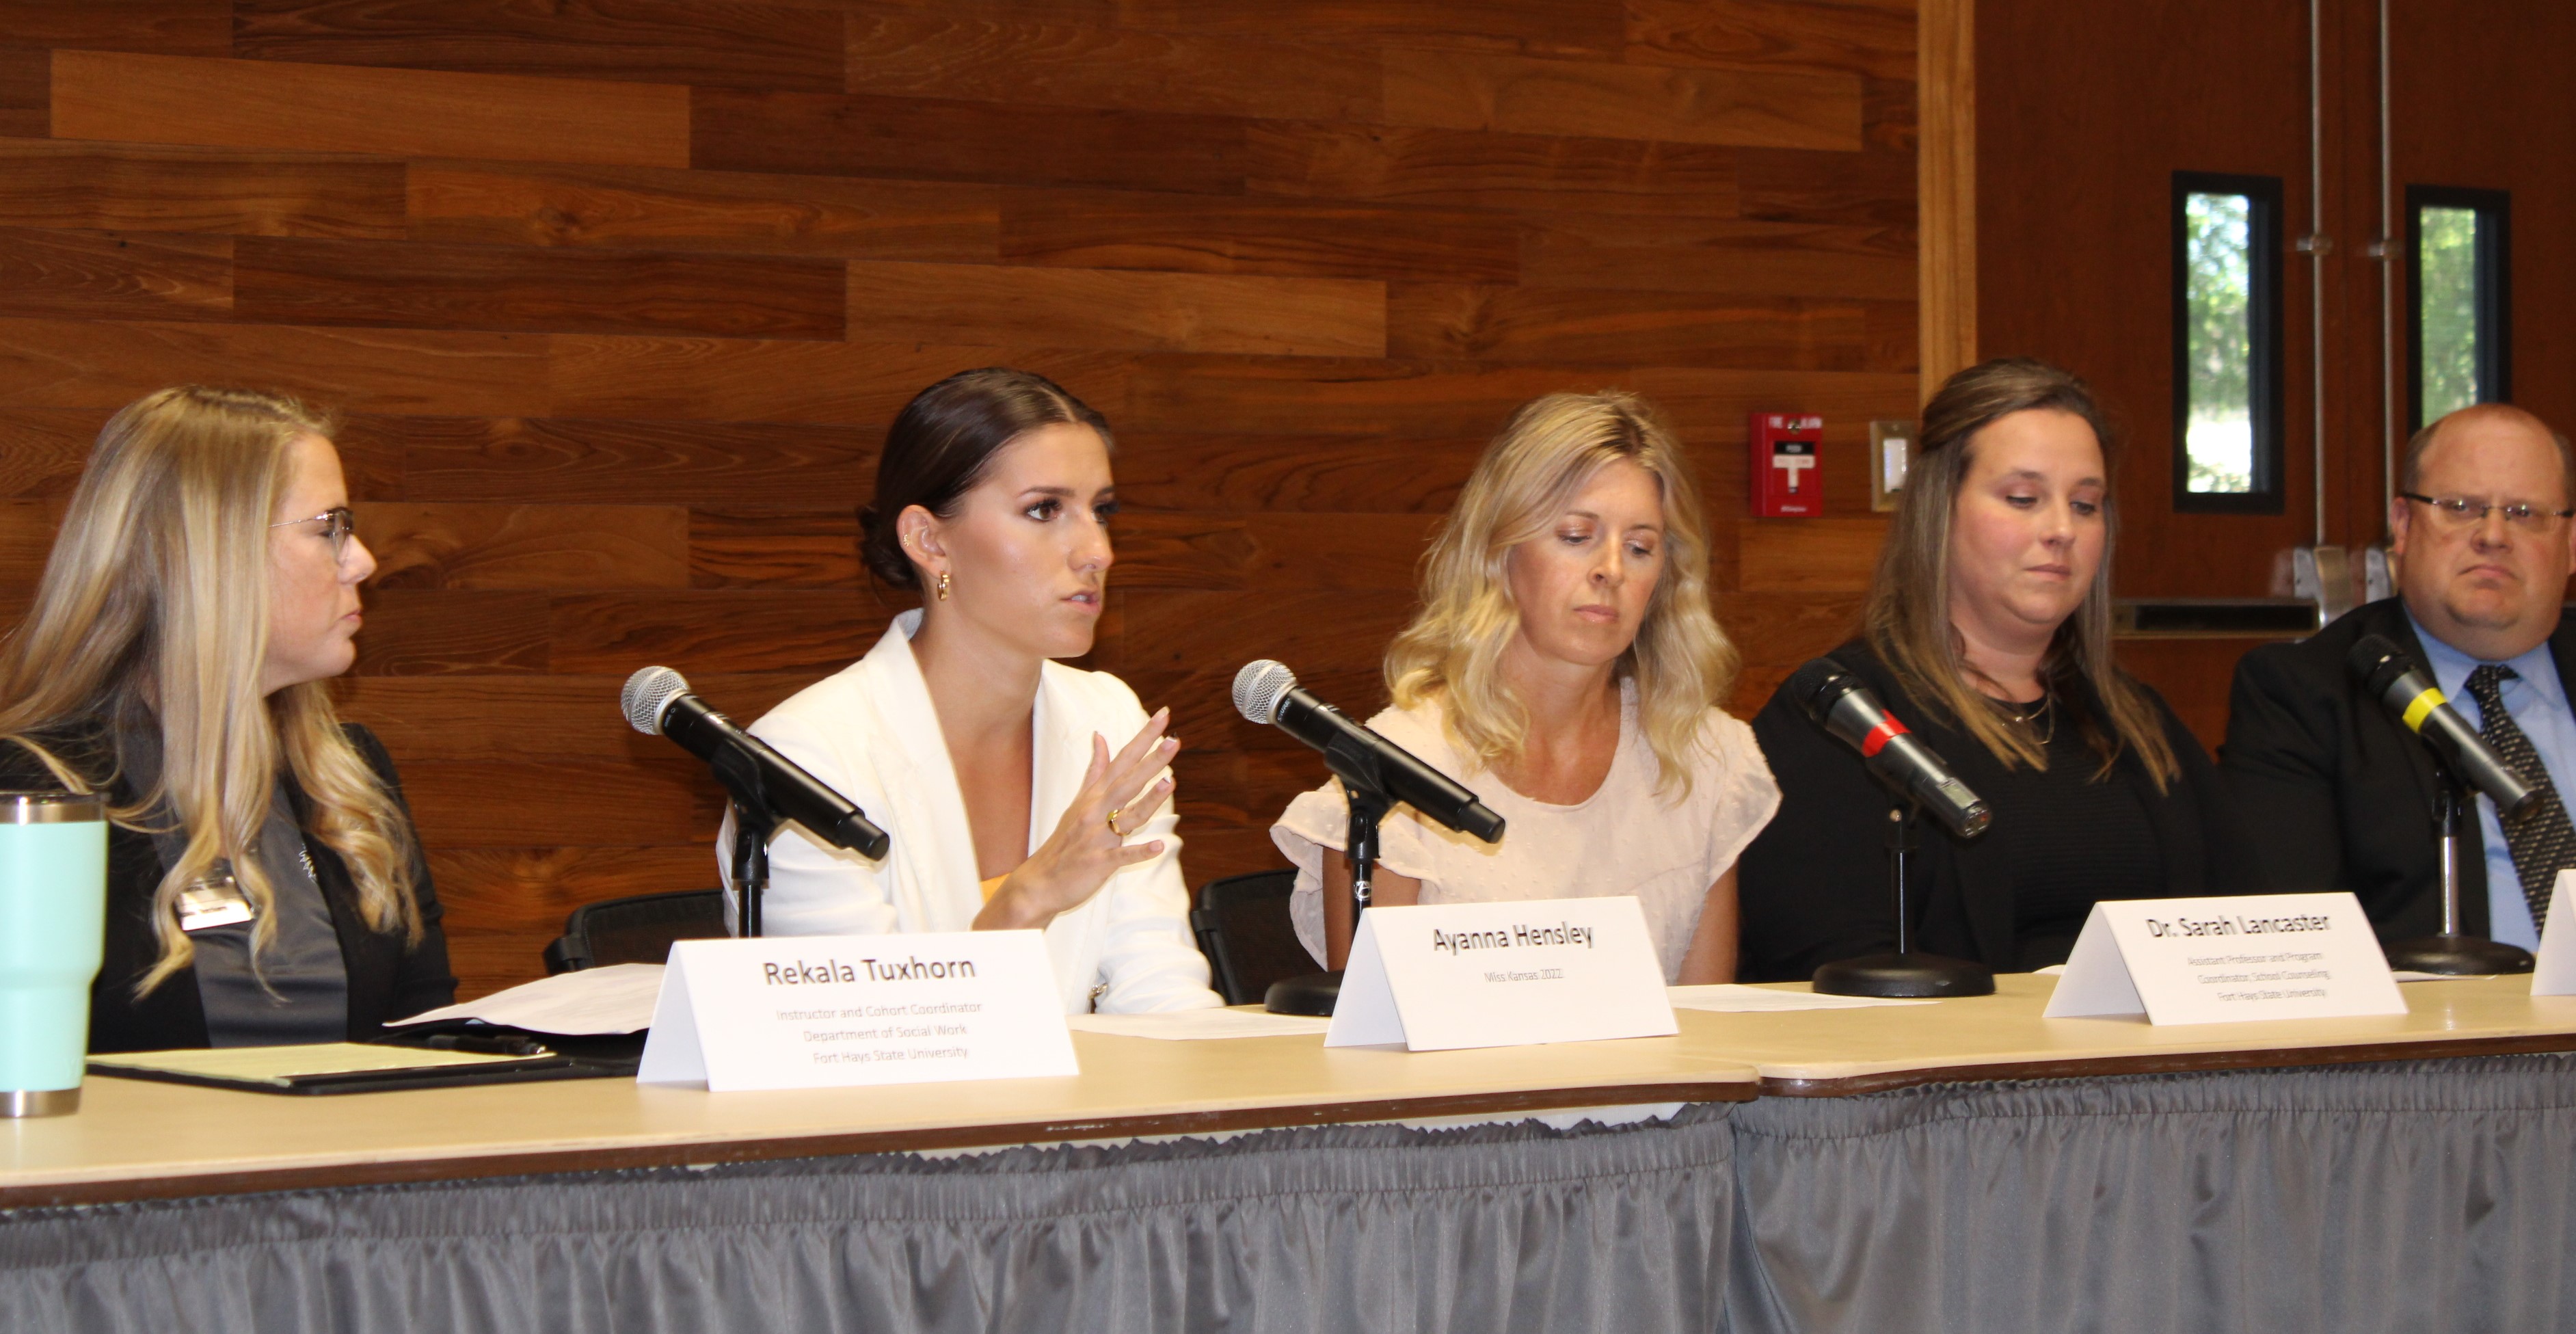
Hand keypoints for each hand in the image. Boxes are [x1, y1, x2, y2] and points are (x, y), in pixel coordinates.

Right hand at [976, 709, 1177, 930]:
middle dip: (1151, 761)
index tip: (1163, 715)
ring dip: (1149, 800)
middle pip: (1128, 782)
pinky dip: (1140, 851)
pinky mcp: (1100, 862)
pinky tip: (1160, 845)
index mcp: (1094, 796)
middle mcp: (1096, 811)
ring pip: (1128, 816)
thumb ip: (1095, 769)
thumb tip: (1101, 735)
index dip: (1143, 738)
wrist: (1041, 880)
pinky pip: (1123, 855)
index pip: (1123, 759)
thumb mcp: (1078, 801)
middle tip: (1174, 740)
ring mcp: (1097, 837)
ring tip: (1170, 783)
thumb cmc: (1064, 840)